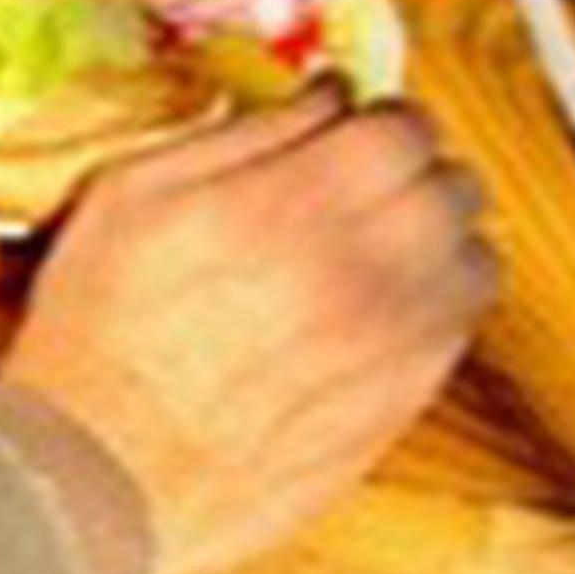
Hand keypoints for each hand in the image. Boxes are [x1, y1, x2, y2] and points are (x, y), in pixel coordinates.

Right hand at [0, 92, 495, 573]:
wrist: (98, 478)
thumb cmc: (97, 336)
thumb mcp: (137, 193)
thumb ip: (246, 133)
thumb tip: (324, 95)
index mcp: (300, 205)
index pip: (408, 127)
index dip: (382, 115)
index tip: (355, 124)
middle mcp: (364, 274)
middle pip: (457, 187)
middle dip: (419, 167)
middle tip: (371, 176)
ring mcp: (389, 351)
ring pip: (477, 263)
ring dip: (441, 238)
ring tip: (385, 243)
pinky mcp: (394, 414)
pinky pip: (457, 336)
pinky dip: (435, 307)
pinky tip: (376, 309)